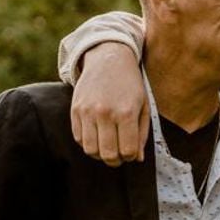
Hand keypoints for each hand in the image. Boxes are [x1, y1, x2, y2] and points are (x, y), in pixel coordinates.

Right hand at [70, 43, 147, 166]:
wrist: (108, 59)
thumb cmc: (130, 85)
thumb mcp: (144, 106)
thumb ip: (141, 134)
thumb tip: (137, 159)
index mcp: (126, 112)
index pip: (128, 150)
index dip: (131, 157)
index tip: (133, 153)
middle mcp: (105, 113)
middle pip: (108, 154)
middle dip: (116, 160)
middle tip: (121, 155)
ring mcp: (87, 112)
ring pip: (91, 150)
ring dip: (101, 154)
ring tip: (109, 147)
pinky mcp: (75, 110)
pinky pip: (79, 138)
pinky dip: (89, 144)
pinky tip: (98, 137)